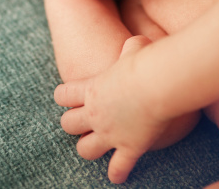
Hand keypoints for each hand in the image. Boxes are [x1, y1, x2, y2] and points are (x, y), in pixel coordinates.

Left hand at [54, 36, 169, 184]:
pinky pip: (118, 168)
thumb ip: (131, 47)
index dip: (63, 96)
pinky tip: (118, 175)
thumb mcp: (134, 47)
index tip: (69, 96)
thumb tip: (138, 44)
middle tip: (82, 121)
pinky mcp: (129, 147)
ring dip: (88, 148)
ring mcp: (110, 133)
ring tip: (95, 145)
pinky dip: (118, 173)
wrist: (155, 84)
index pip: (62, 95)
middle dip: (72, 124)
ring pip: (85, 150)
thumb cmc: (144, 62)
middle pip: (67, 124)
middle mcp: (95, 113)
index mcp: (91, 89)